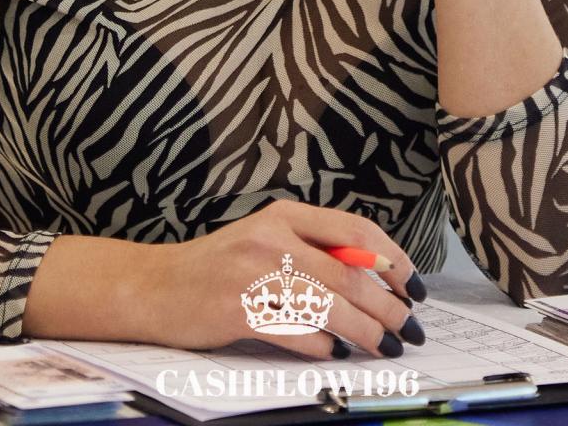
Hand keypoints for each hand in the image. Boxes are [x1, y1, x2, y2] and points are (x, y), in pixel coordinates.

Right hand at [140, 199, 427, 358]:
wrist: (152, 287)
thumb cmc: (217, 267)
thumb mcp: (264, 239)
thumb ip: (312, 249)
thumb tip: (377, 275)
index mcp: (283, 214)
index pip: (356, 229)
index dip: (394, 258)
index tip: (415, 285)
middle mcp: (270, 238)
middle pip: (349, 272)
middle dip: (388, 305)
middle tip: (409, 327)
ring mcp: (252, 274)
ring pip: (329, 305)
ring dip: (365, 331)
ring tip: (384, 346)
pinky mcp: (237, 310)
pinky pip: (296, 332)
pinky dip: (323, 346)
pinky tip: (335, 353)